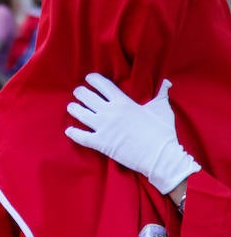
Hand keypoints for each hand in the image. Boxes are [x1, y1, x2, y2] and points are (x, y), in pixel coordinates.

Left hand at [65, 73, 200, 193]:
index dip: (92, 79)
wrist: (162, 157)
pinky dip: (73, 133)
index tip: (89, 78)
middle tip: (79, 92)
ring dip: (73, 109)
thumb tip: (167, 83)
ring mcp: (103, 127)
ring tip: (72, 107)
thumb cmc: (163, 132)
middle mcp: (110, 112)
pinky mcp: (101, 143)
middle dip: (80, 92)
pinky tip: (69, 130)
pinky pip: (81, 137)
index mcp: (123, 102)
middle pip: (86, 96)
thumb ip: (161, 94)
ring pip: (80, 113)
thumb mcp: (162, 108)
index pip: (102, 84)